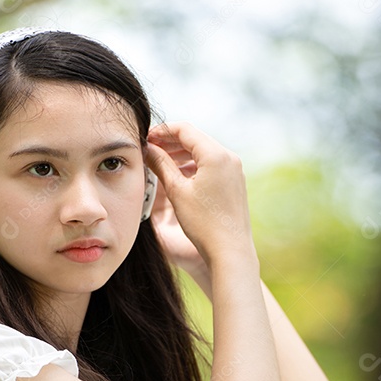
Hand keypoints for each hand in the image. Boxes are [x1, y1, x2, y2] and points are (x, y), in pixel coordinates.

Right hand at [145, 122, 254, 268]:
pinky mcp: (235, 182)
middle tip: (149, 149)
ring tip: (160, 161)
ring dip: (181, 154)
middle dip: (171, 142)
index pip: (185, 130)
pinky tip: (179, 175)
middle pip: (195, 139)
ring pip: (203, 152)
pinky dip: (194, 165)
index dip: (162, 131)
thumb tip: (148, 148)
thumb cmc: (204, 223)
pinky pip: (212, 165)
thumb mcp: (177, 191)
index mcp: (216, 155)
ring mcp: (235, 170)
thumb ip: (161, 164)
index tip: (146, 138)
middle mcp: (229, 158)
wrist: (230, 251)